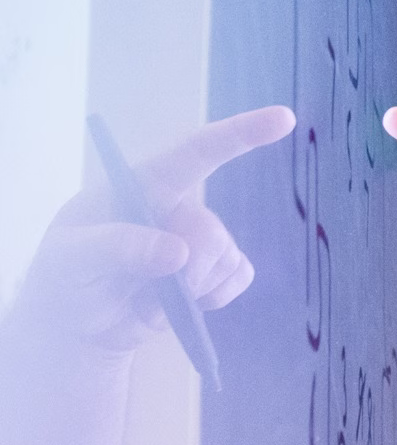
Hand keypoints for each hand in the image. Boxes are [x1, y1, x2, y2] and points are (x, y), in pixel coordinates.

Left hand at [15, 106, 290, 353]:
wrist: (79, 324)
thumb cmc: (65, 279)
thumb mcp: (70, 260)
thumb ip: (115, 248)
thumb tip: (177, 251)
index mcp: (139, 187)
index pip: (193, 153)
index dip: (238, 135)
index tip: (282, 120)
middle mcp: (173, 206)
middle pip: (210, 231)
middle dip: (188, 270)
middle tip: (150, 294)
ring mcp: (197, 239)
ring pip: (226, 257)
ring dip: (194, 289)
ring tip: (150, 301)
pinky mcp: (214, 270)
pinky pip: (240, 275)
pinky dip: (217, 296)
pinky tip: (184, 304)